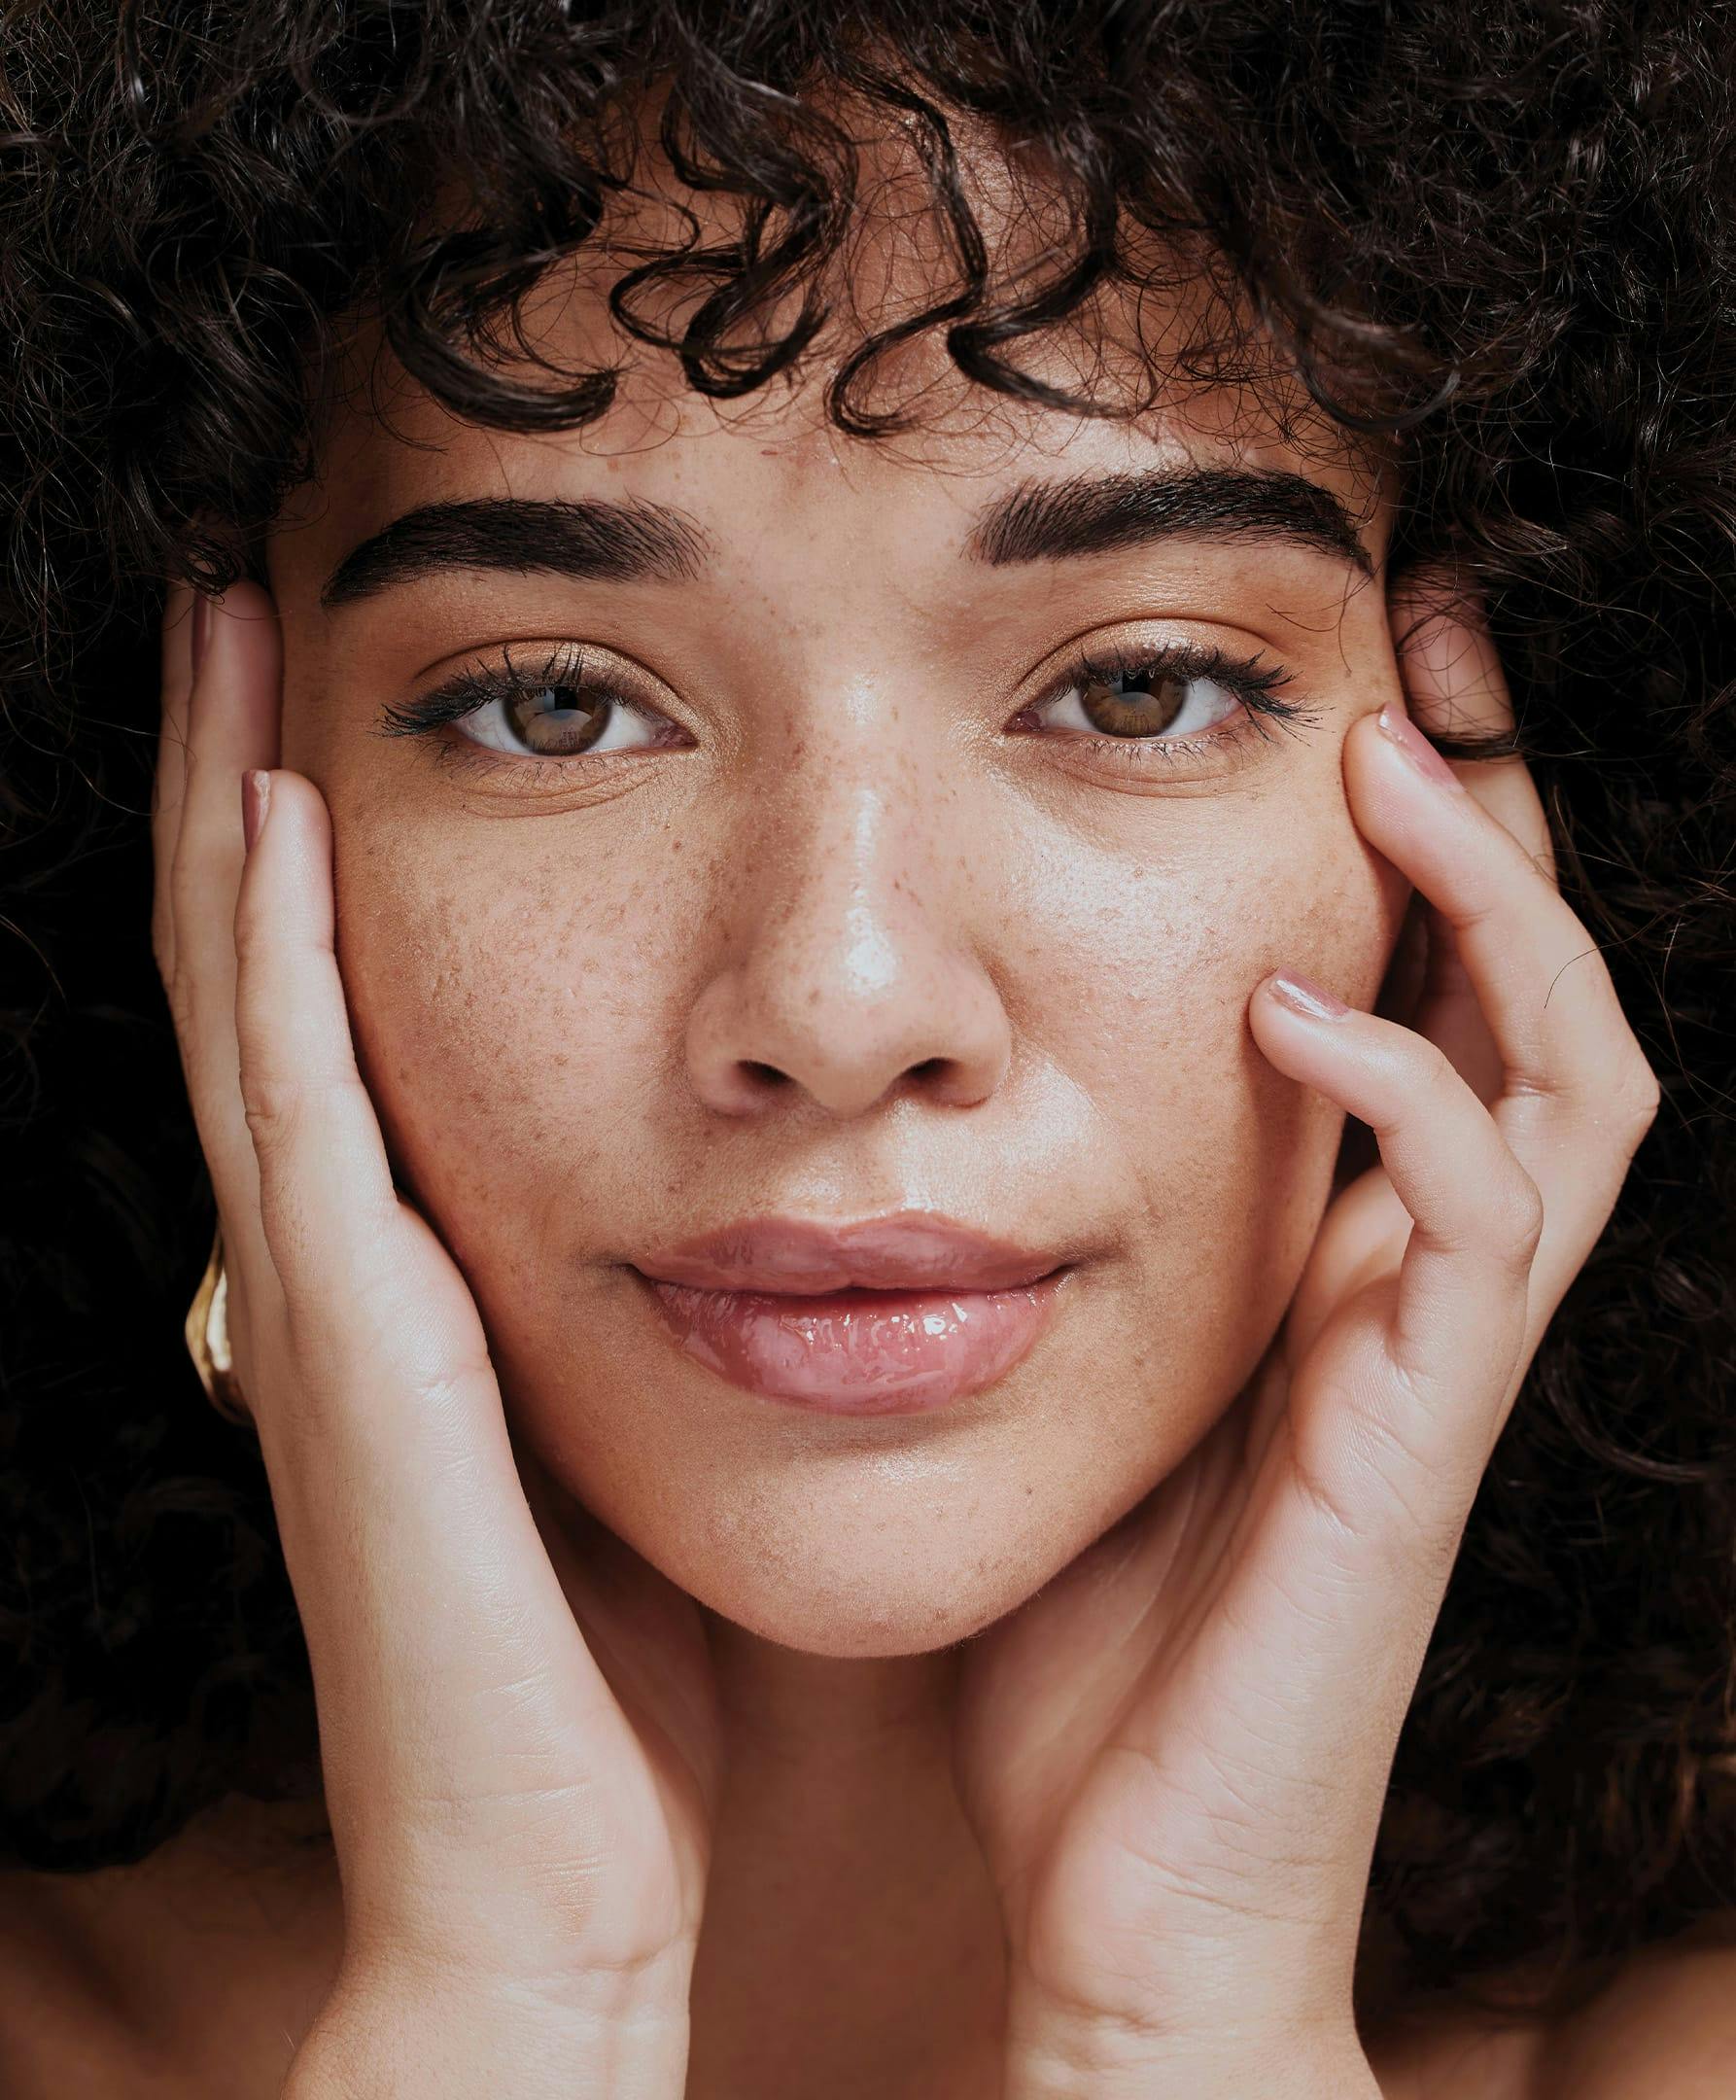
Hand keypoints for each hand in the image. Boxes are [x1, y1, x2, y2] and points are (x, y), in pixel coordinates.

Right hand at [152, 583, 720, 2098]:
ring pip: (251, 995)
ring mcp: (323, 1301)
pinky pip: (303, 1106)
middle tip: (241, 585)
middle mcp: (341, 1265)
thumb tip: (738, 1209)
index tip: (335, 679)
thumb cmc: (614, 1686)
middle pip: (264, 961)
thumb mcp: (631, 1452)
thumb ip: (636, 1322)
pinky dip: (274, 949)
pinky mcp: (352, 1351)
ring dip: (233, 808)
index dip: (312, 847)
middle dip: (242, 772)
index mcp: (416, 1278)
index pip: (342, 1008)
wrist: (554, 1887)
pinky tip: (284, 803)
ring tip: (227, 626)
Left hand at [951, 590, 1660, 2098]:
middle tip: (1424, 639)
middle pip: (1537, 990)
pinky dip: (1407, 1097)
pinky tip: (1289, 1011)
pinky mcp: (1417, 1439)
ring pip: (1571, 1074)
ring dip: (1494, 906)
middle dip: (1499, 808)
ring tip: (1389, 766)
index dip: (1408, 836)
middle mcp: (1417, 1283)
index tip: (1331, 675)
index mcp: (1332, 1253)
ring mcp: (1435, 1356)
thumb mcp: (1056, 1380)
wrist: (1127, 1880)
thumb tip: (916, 1093)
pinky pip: (1478, 1227)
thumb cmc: (1079, 1635)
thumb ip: (1043, 1240)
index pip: (1419, 992)